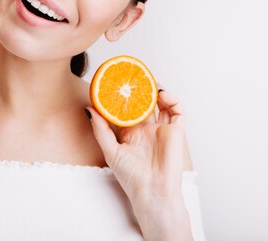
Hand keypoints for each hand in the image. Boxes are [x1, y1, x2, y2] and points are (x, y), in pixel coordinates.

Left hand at [86, 86, 186, 205]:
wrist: (152, 192)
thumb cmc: (131, 177)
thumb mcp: (110, 150)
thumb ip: (100, 129)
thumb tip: (89, 108)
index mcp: (131, 133)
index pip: (126, 108)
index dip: (122, 96)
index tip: (113, 82)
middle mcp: (146, 129)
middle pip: (144, 102)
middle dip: (140, 88)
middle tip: (132, 74)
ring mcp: (162, 129)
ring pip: (161, 103)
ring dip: (156, 89)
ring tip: (147, 80)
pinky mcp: (176, 131)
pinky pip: (178, 110)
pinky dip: (172, 99)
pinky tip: (161, 94)